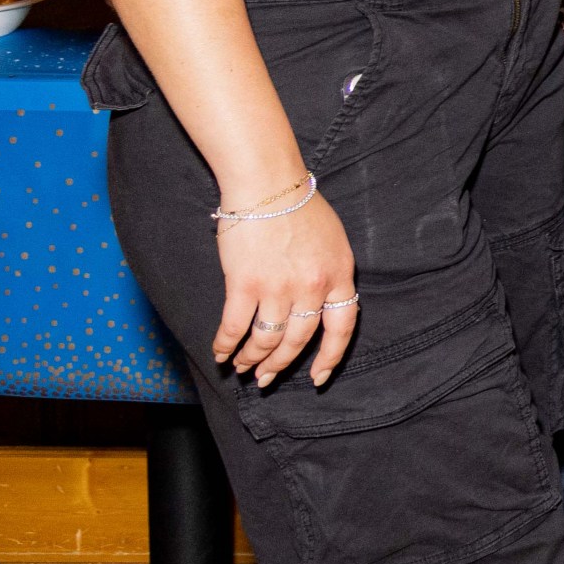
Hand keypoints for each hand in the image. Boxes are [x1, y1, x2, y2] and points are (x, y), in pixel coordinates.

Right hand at [213, 187, 357, 388]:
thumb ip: (331, 274)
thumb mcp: (334, 242)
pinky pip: (235, 328)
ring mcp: (279, 288)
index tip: (317, 378)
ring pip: (266, 339)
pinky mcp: (245, 284)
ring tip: (243, 367)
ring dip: (252, 358)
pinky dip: (226, 345)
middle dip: (280, 365)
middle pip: (299, 340)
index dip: (330, 357)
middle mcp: (312, 287)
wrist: (268, 185)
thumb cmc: (300, 207)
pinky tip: (220, 353)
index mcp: (339, 275)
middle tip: (266, 378)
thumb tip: (323, 306)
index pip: (342, 328)